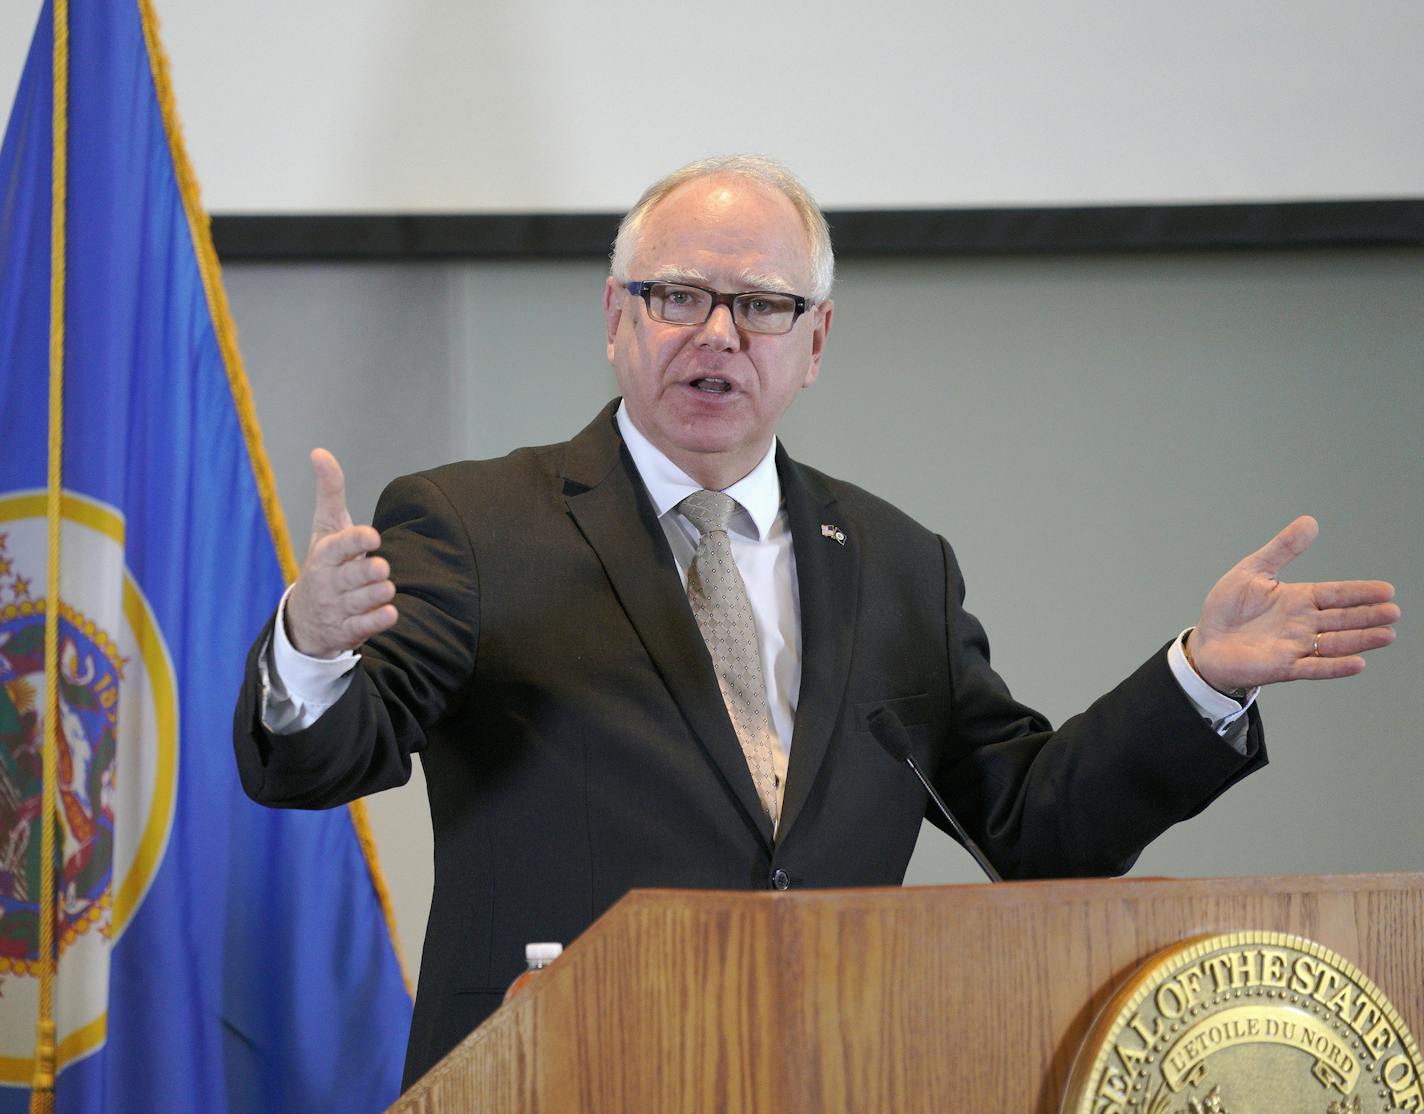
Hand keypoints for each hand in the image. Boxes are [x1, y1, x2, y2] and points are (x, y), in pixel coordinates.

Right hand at [284, 449, 397, 658]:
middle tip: (382, 567)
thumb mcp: (325, 528)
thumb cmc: (324, 563)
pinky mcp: (347, 630)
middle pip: (350, 577)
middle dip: (367, 572)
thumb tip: (320, 452)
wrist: (305, 618)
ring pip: (360, 602)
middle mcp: (328, 583)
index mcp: (323, 556)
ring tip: (386, 587)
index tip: (373, 535)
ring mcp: (337, 608)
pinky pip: (364, 627)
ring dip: (377, 594)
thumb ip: (329, 492)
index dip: (355, 541)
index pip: (337, 547)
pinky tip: (390, 612)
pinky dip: (378, 620)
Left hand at [1187, 515, 1398, 692]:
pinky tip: (1358, 663)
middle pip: (1341, 619)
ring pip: (1334, 643)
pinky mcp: (1282, 667)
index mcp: (1297, 599)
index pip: (1335, 594)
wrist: (1206, 642)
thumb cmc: (1227, 609)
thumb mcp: (1252, 571)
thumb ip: (1282, 549)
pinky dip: (1335, 666)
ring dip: (1360, 640)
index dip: (1360, 592)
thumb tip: (1310, 521)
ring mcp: (1294, 646)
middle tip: (1393, 612)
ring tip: (1386, 635)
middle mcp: (1302, 624)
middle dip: (1368, 616)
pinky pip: (1313, 667)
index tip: (1387, 590)